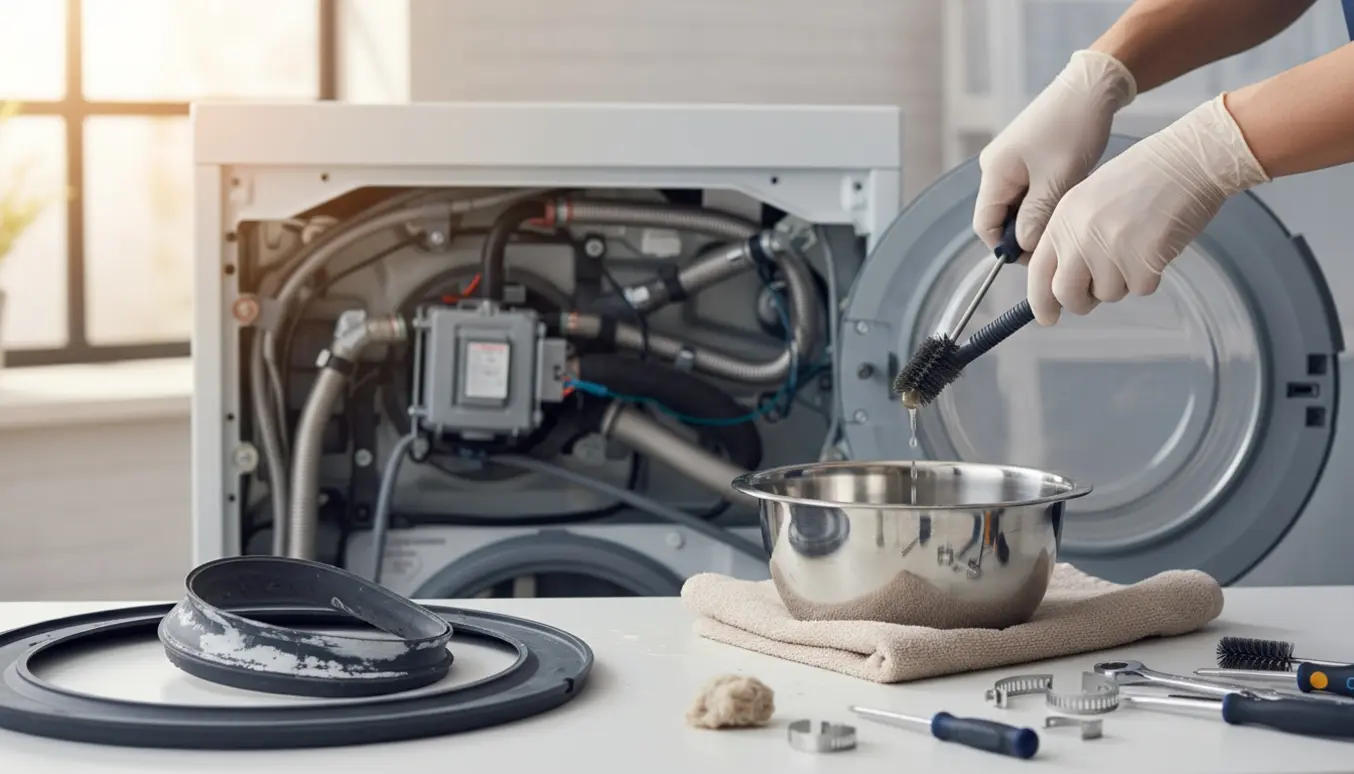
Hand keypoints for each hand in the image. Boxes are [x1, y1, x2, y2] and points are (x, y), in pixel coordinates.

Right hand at [974, 50, 1135, 251]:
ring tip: (1066, 212)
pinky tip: (1067, 194)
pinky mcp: (1026, 156)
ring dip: (1038, 215)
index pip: (985, 224)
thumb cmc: (1074, 128)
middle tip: (1057, 238)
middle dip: (1024, 231)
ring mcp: (1010, 161)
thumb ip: (1036, 216)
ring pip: (1017, 204)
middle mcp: (995, 167)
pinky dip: (1045, 199)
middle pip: (1000, 216)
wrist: (1092, 87)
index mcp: (995, 172)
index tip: (1036, 255)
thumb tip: (1021, 246)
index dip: (1006, 246)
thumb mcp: (1057, 179)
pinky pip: (1028, 189)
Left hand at [1026, 95, 1270, 324]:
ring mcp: (1111, 250)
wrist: (1187, 160)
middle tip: (1093, 296)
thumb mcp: (1089, 200)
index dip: (1041, 300)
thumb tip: (1062, 280)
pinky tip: (1156, 246)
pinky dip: (1150, 276)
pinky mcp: (1143, 261)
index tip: (1046, 317)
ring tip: (1136, 246)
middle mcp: (1081, 236)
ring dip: (1122, 281)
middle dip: (1080, 302)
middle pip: (1067, 294)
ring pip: (1108, 294)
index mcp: (1063, 220)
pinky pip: (1141, 289)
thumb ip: (1071, 237)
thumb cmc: (1143, 178)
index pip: (1039, 272)